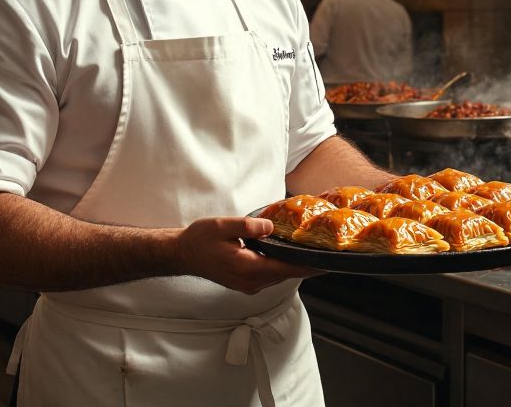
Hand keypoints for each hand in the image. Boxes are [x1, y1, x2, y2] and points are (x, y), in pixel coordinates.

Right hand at [172, 217, 319, 294]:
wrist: (182, 254)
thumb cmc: (200, 240)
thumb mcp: (223, 226)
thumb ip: (249, 226)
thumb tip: (270, 226)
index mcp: (248, 268)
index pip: (287, 269)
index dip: (309, 267)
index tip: (328, 263)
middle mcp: (251, 282)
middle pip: (286, 274)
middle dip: (305, 264)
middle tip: (323, 251)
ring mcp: (248, 285)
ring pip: (278, 276)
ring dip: (292, 265)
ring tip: (308, 251)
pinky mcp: (246, 282)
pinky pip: (269, 275)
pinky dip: (280, 266)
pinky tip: (285, 254)